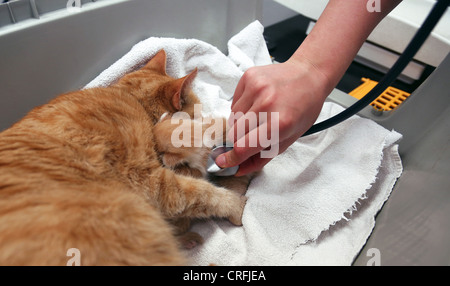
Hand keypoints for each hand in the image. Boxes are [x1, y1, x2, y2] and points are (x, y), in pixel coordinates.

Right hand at [215, 56, 331, 175]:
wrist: (309, 75)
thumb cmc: (303, 108)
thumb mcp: (289, 138)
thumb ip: (262, 157)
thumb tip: (239, 169)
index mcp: (280, 123)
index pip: (244, 147)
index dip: (231, 159)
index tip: (222, 163)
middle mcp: (266, 104)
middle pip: (234, 133)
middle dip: (239, 140)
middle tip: (252, 135)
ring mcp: (256, 87)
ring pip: (232, 118)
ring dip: (240, 123)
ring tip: (259, 116)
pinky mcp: (249, 76)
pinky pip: (234, 102)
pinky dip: (242, 107)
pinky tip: (257, 102)